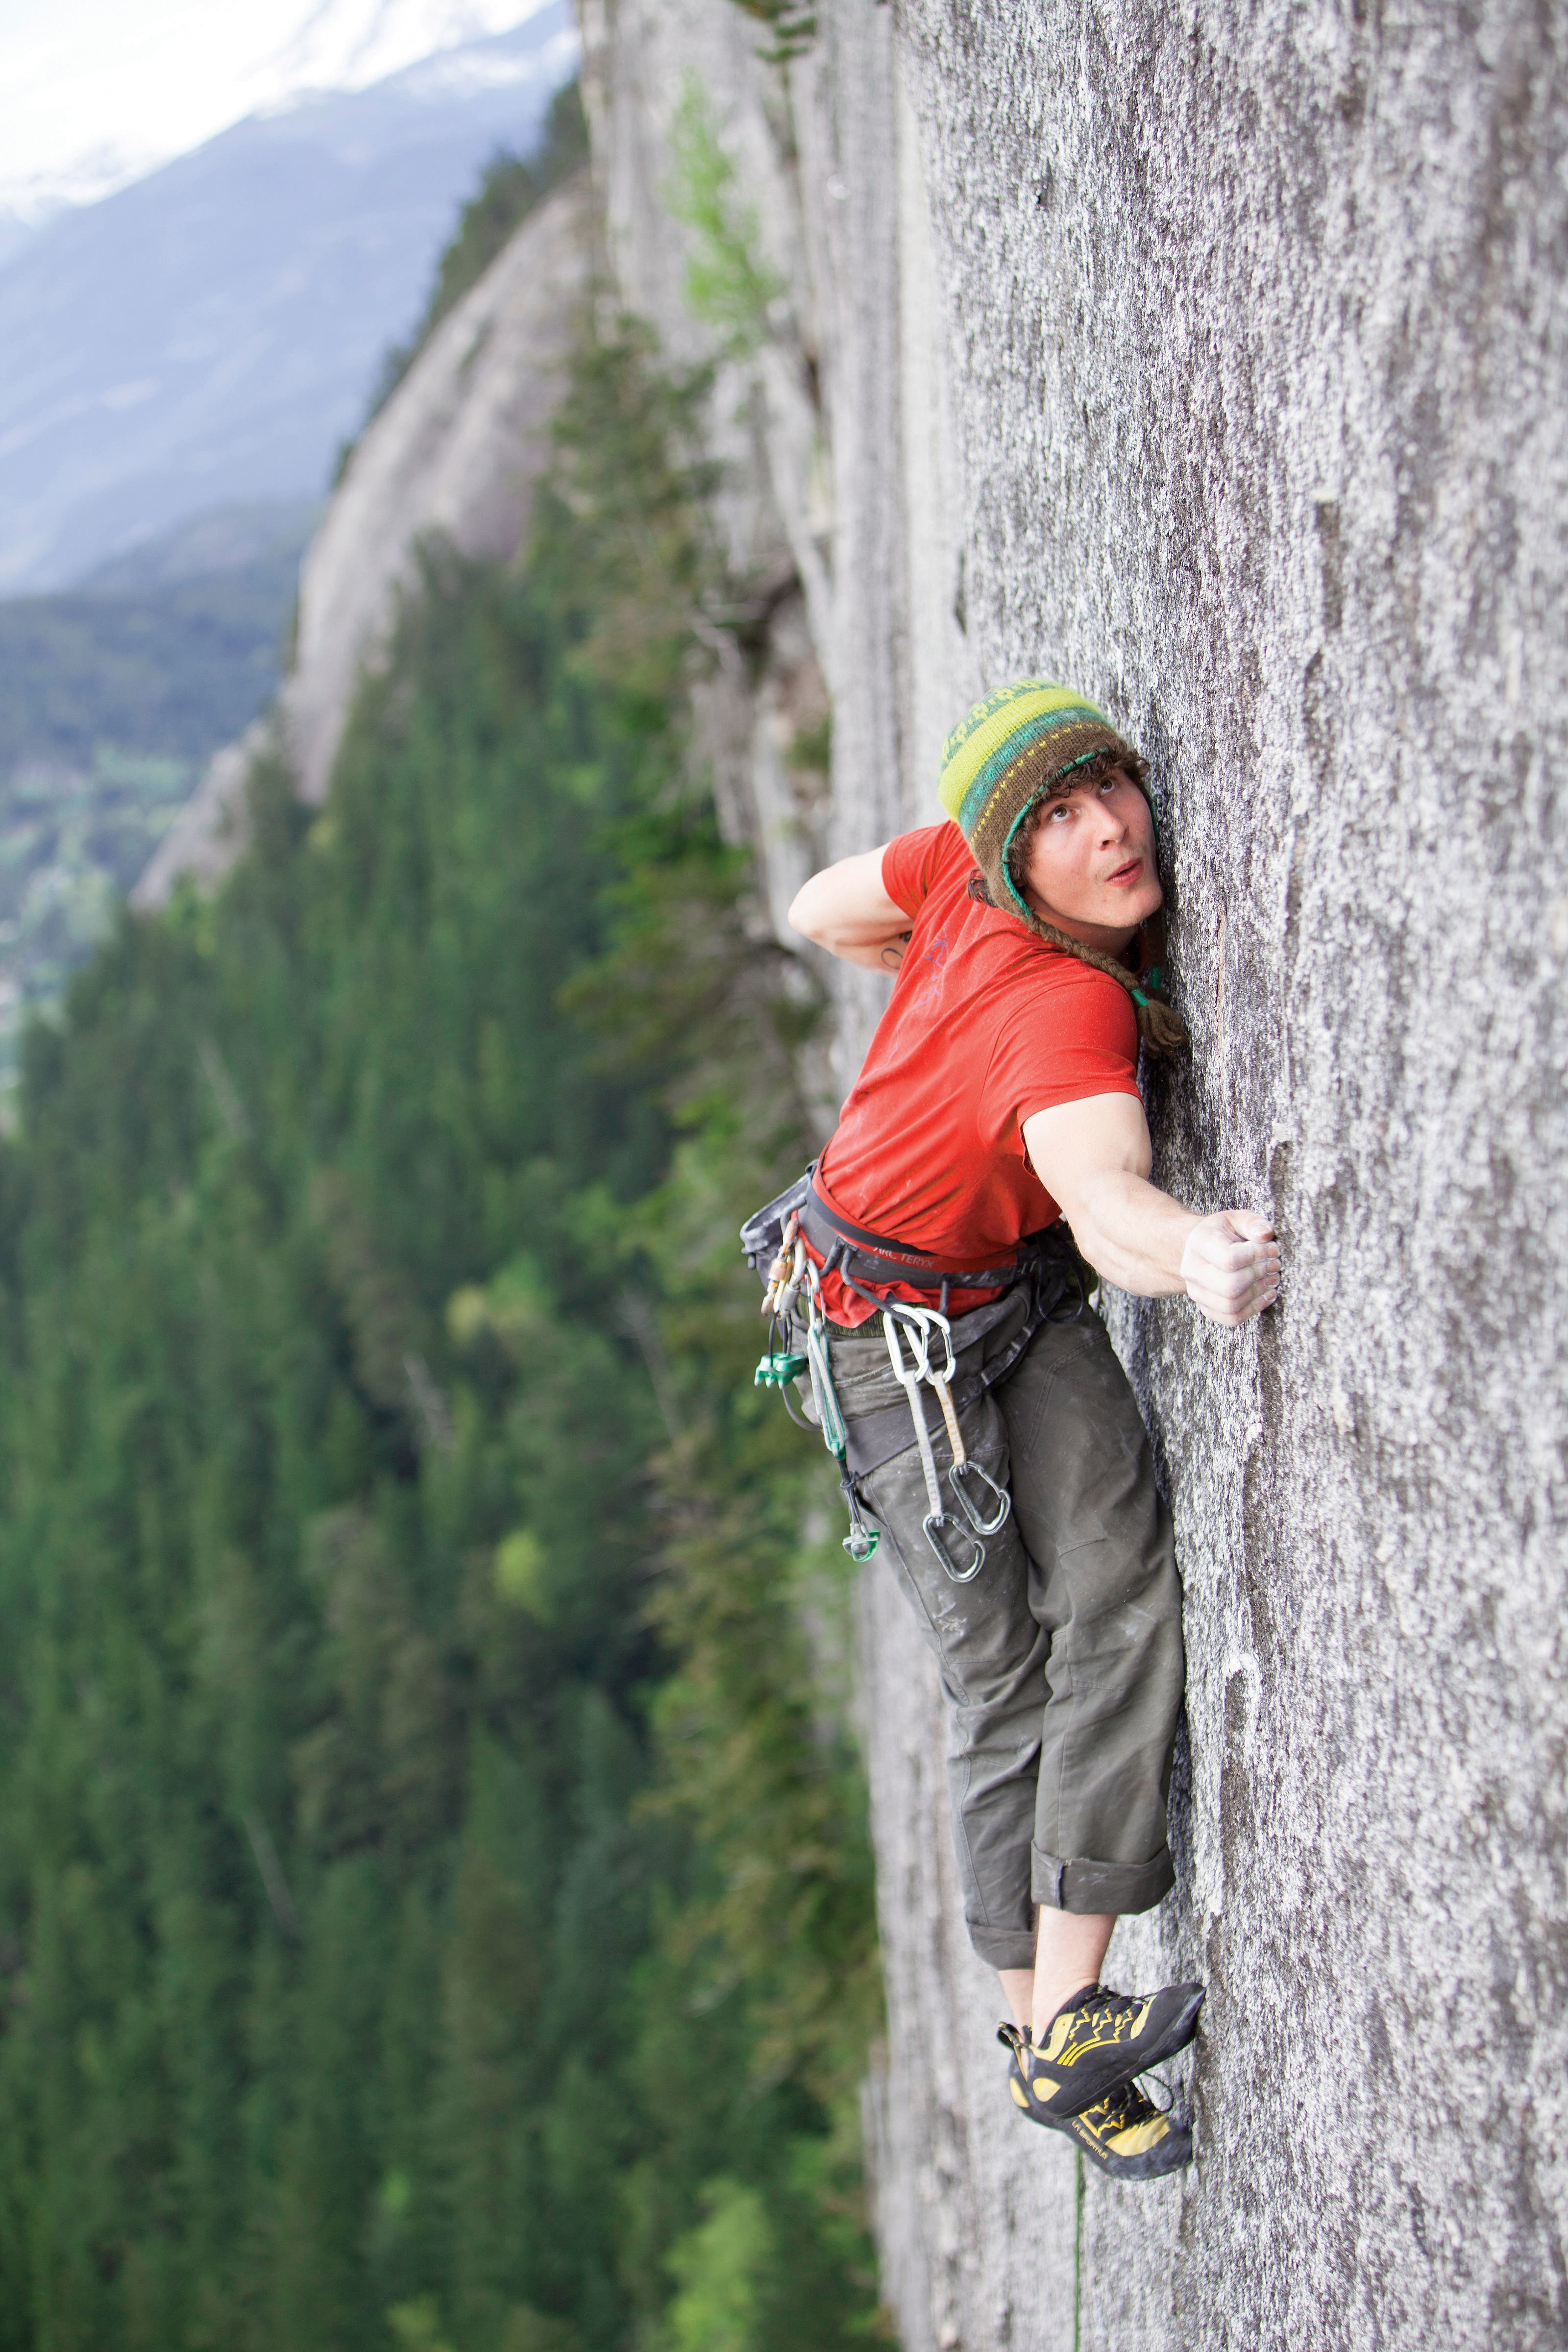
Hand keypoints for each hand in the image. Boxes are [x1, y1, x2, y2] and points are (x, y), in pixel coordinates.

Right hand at [1180, 1210, 1279, 1326]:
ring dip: (1258, 1294)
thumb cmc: (1223, 1233)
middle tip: (1275, 1265)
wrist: (1203, 1250)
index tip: (1273, 1249)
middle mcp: (1192, 1269)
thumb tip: (1265, 1234)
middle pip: (1229, 1287)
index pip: (1229, 1259)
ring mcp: (1196, 1292)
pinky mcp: (1206, 1307)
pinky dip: (1253, 1309)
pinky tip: (1266, 1295)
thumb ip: (1252, 1223)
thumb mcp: (1236, 1219)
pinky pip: (1230, 1319)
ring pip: (1230, 1306)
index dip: (1257, 1256)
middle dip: (1259, 1277)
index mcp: (1199, 1243)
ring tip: (1273, 1279)